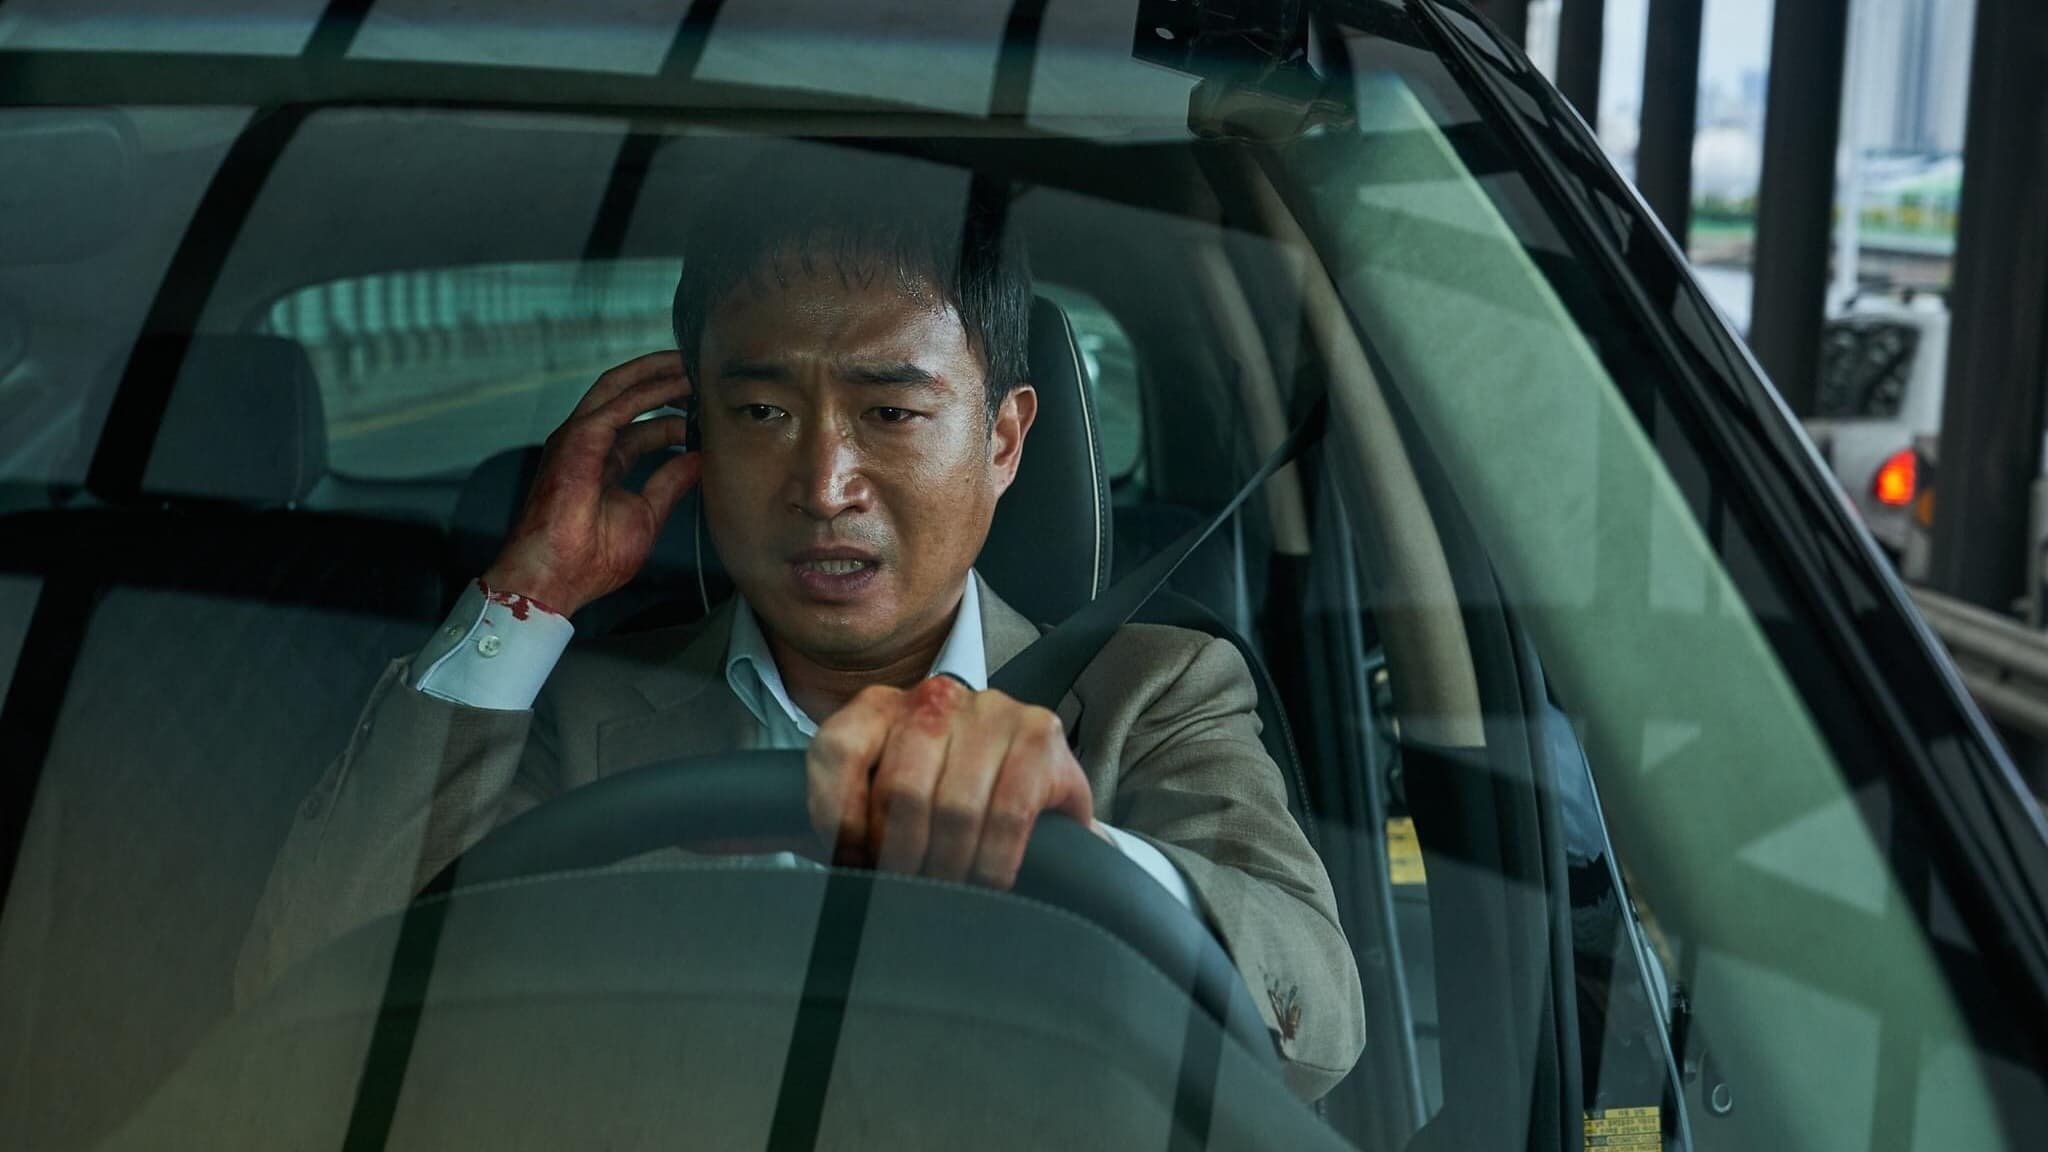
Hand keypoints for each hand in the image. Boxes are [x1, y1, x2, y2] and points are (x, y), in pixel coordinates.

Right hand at [482, 352, 698, 615]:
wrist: (555, 577)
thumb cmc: (590, 558)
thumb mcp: (646, 515)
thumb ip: (670, 483)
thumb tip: (699, 460)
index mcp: (602, 462)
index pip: (640, 426)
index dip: (673, 414)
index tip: (707, 411)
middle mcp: (588, 443)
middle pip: (626, 394)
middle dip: (662, 377)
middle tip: (700, 367)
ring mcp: (578, 438)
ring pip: (619, 387)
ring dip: (658, 373)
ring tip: (693, 363)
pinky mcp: (577, 440)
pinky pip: (619, 404)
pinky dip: (651, 390)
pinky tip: (680, 385)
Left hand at [805, 677, 1105, 888]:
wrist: (1033, 800)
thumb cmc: (939, 810)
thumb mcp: (865, 808)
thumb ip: (793, 818)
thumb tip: (708, 839)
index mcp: (880, 705)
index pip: (836, 752)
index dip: (841, 822)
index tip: (857, 860)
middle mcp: (936, 695)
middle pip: (899, 788)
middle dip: (903, 855)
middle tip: (911, 885)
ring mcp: (992, 709)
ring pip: (953, 805)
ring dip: (950, 865)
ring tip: (950, 885)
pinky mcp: (1042, 734)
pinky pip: (1008, 813)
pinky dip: (993, 860)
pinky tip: (988, 877)